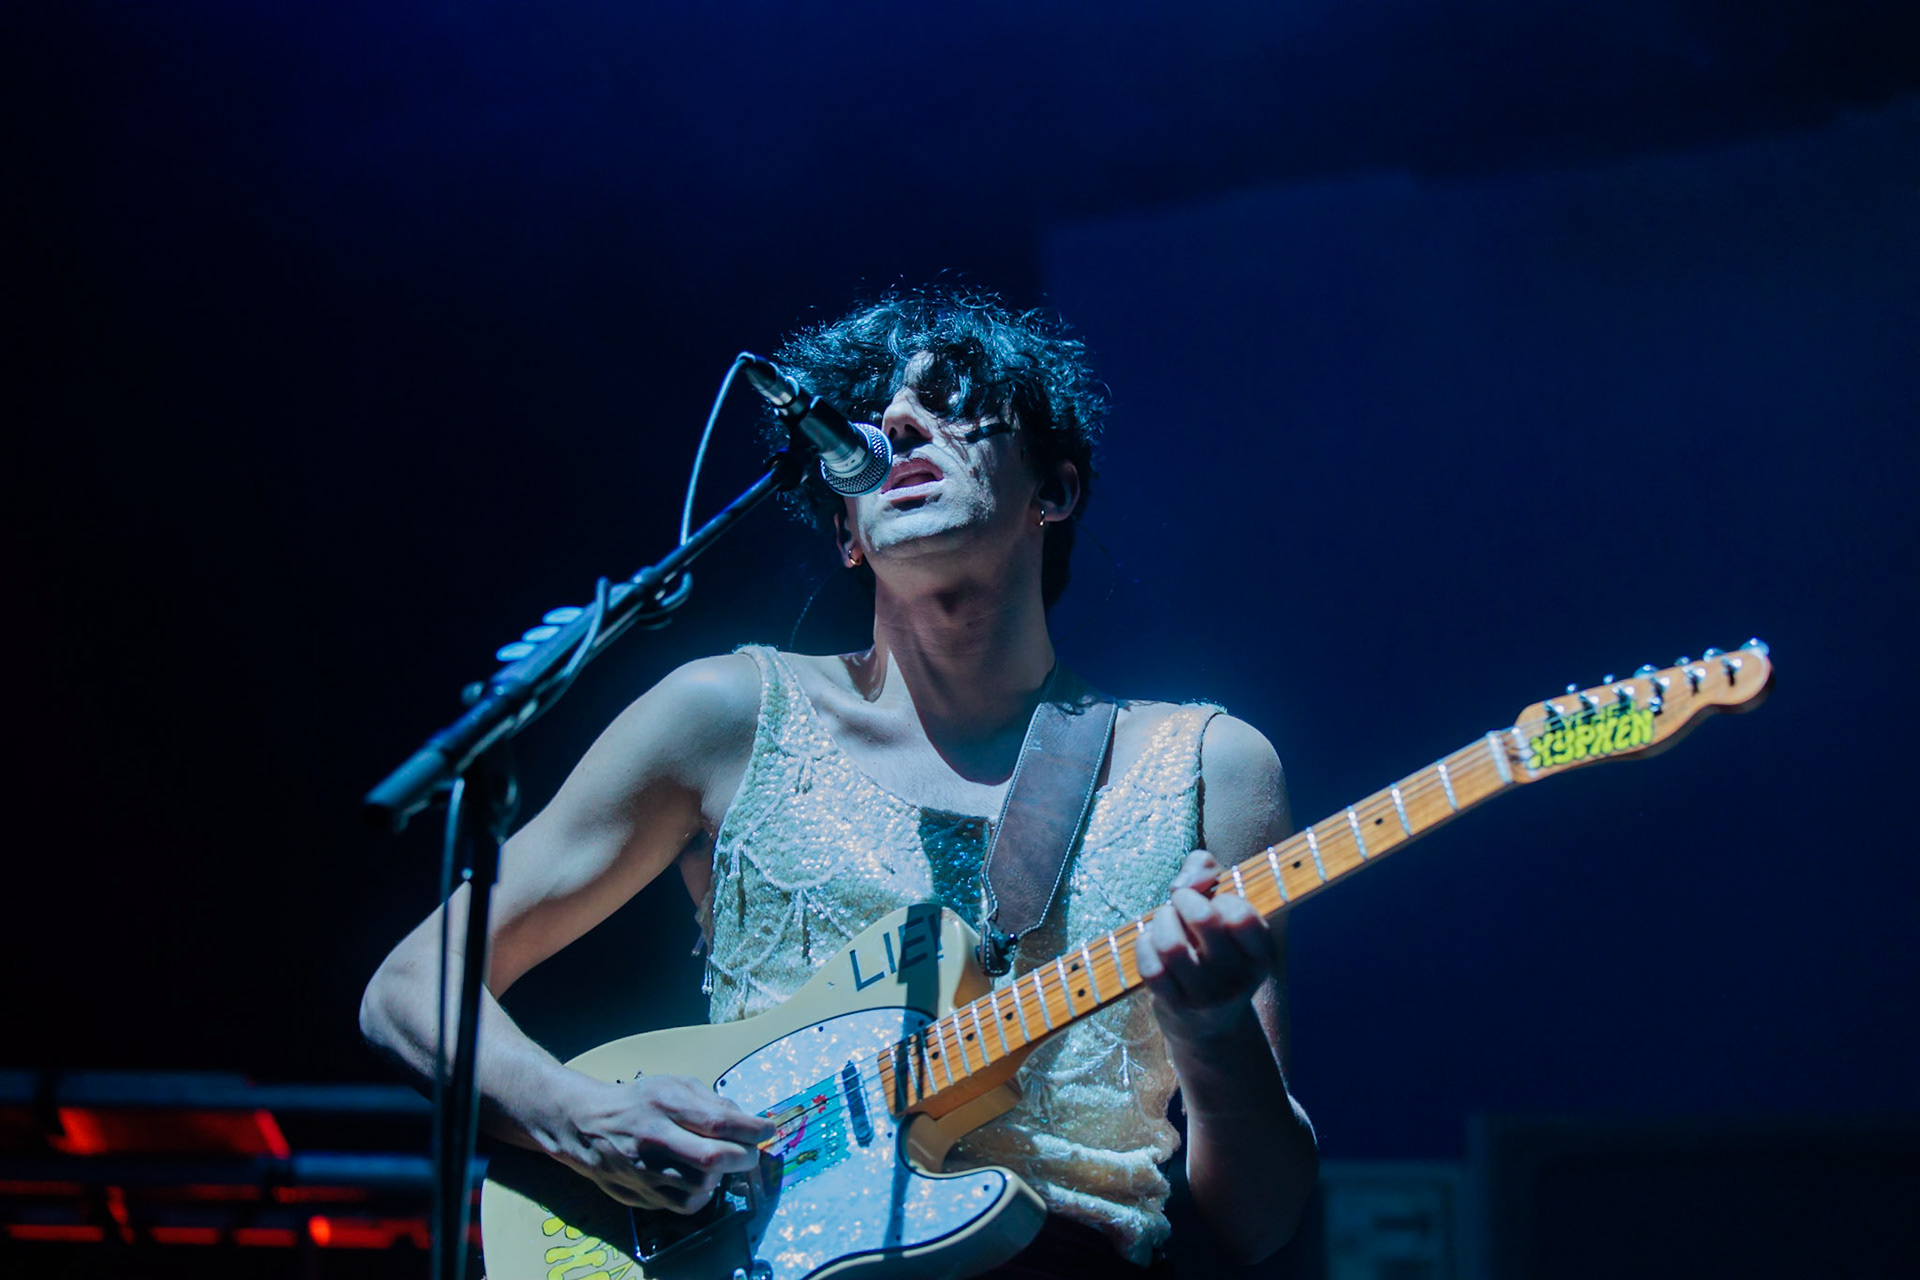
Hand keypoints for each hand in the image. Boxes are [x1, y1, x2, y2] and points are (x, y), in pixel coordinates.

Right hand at [552, 1074, 775, 1212]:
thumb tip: (746, 1120)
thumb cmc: (639, 1101)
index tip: (768, 1129)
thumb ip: (711, 1100)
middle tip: (752, 1152)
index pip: (718, 1121)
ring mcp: (646, 1170)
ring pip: (702, 1184)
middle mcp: (655, 1137)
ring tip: (721, 1162)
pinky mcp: (641, 1194)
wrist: (587, 1126)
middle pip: (713, 1157)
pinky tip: (702, 1178)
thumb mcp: (674, 1085)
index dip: (752, 1129)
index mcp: (665, 1103)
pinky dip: (703, 1193)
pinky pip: (686, 1203)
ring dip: (722, 1175)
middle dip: (745, 1157)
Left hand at [1135, 849, 1278, 1044]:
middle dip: (1183, 899)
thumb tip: (1184, 882)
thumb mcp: (1224, 905)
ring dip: (1161, 920)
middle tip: (1180, 902)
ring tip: (1165, 919)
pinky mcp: (1176, 1006)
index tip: (1214, 899)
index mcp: (1262, 954)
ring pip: (1171, 945)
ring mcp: (1207, 996)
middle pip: (1203, 920)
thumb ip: (1207, 869)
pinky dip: (1144, 943)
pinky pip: (1150, 966)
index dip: (1221, 897)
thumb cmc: (1214, 945)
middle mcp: (1239, 978)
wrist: (1209, 1022)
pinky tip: (1151, 941)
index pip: (1241, 915)